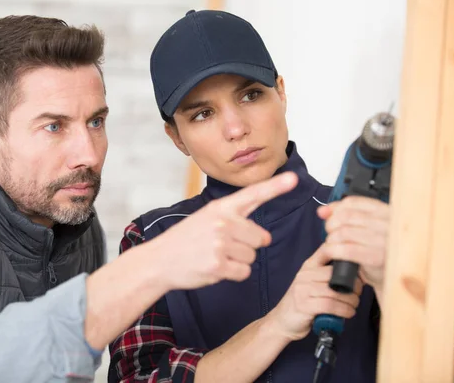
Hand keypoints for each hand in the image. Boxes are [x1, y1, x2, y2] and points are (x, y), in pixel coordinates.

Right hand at [157, 172, 298, 289]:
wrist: (160, 260)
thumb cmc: (186, 240)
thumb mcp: (206, 218)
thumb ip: (234, 220)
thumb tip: (265, 237)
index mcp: (220, 208)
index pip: (253, 195)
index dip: (275, 187)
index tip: (293, 179)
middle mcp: (222, 223)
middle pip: (261, 238)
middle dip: (248, 246)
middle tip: (222, 246)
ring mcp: (220, 244)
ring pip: (252, 256)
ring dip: (239, 261)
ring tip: (215, 256)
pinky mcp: (218, 265)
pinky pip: (243, 272)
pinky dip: (233, 274)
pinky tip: (215, 268)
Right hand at [269, 244, 362, 340]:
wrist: (283, 321)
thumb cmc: (303, 301)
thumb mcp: (312, 282)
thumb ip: (327, 273)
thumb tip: (354, 268)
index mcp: (308, 266)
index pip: (326, 250)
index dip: (344, 256)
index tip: (356, 269)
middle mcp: (304, 275)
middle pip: (337, 275)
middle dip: (354, 285)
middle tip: (358, 293)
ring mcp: (303, 289)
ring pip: (336, 292)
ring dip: (351, 301)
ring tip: (354, 305)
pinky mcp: (304, 305)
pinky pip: (330, 305)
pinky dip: (344, 310)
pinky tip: (348, 312)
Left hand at [318, 196, 388, 293]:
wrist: (394, 276)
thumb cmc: (378, 250)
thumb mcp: (366, 228)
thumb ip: (344, 215)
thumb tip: (321, 210)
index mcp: (386, 211)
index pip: (352, 202)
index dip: (334, 209)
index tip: (328, 217)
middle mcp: (388, 223)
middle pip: (345, 216)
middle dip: (331, 225)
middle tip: (331, 234)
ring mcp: (384, 240)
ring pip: (344, 232)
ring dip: (331, 239)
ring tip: (333, 245)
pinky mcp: (378, 257)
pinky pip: (347, 249)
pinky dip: (333, 250)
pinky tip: (331, 252)